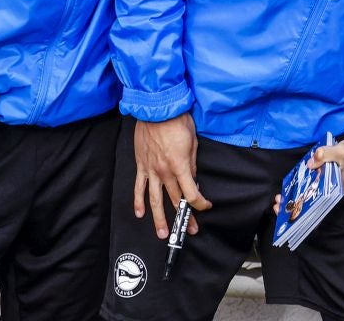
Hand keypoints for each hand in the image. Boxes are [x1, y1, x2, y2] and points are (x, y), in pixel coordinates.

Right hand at [132, 114, 211, 238]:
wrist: (156, 109)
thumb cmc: (178, 121)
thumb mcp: (193, 142)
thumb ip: (192, 163)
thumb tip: (193, 177)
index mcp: (180, 166)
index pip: (191, 194)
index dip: (200, 203)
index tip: (205, 206)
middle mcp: (165, 172)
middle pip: (175, 199)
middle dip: (184, 216)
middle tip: (189, 230)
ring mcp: (151, 170)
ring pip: (155, 200)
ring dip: (159, 219)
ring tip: (164, 233)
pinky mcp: (141, 166)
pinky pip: (138, 187)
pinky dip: (138, 201)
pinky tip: (140, 213)